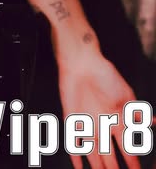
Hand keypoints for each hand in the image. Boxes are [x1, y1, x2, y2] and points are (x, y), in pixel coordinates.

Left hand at [57, 49, 140, 168]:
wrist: (82, 62)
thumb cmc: (106, 75)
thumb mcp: (126, 94)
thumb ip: (136, 112)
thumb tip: (152, 122)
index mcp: (119, 121)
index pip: (128, 149)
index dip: (133, 163)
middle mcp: (104, 127)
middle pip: (111, 157)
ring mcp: (88, 125)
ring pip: (94, 155)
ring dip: (97, 168)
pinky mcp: (73, 121)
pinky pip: (74, 143)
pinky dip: (76, 156)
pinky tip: (78, 168)